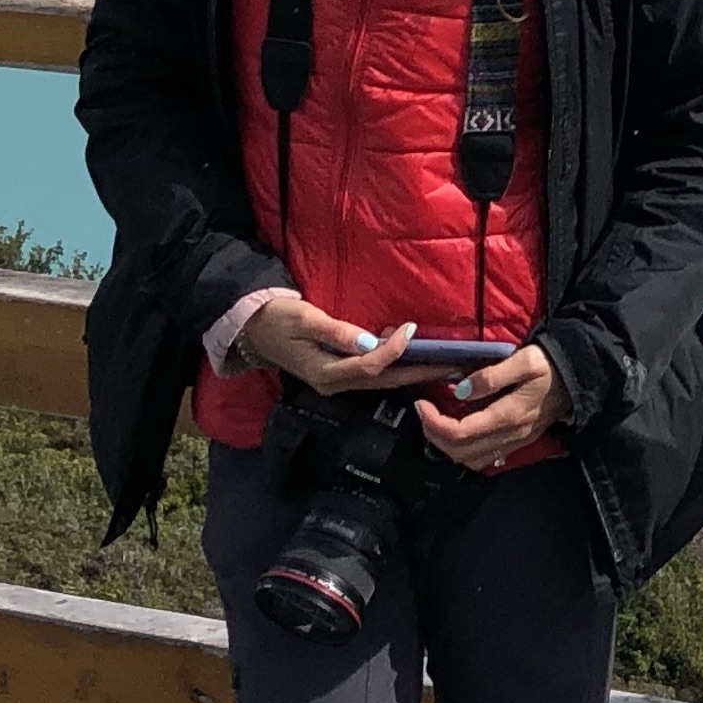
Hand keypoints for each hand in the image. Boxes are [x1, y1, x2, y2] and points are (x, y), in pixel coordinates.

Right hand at [238, 298, 422, 393]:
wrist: (251, 327)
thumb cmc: (276, 319)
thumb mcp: (304, 319)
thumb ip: (336, 331)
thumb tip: (368, 340)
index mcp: (325, 373)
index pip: (371, 366)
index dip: (395, 350)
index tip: (412, 328)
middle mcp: (333, 383)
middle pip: (384, 380)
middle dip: (419, 372)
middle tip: (451, 365)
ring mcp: (335, 381)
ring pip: (380, 380)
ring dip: (410, 371)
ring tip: (440, 363)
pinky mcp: (336, 373)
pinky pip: (371, 373)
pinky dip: (393, 365)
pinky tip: (408, 353)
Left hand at [416, 342, 562, 470]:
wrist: (581, 377)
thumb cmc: (551, 364)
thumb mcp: (524, 360)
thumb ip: (492, 375)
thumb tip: (460, 390)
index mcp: (509, 415)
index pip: (460, 432)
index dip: (434, 422)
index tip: (422, 403)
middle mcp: (510, 435)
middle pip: (460, 452)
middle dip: (434, 436)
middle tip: (424, 412)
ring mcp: (515, 442)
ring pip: (471, 460)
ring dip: (448, 447)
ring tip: (437, 423)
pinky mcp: (518, 442)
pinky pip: (484, 458)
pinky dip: (465, 450)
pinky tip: (460, 431)